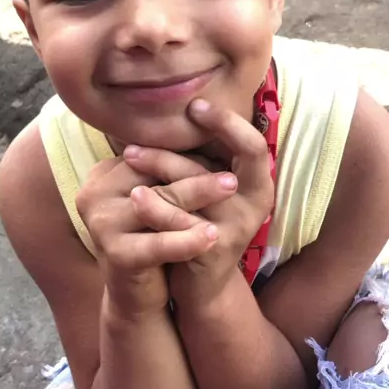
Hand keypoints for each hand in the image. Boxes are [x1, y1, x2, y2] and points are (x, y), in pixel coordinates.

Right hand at [75, 154, 230, 317]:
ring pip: (160, 204)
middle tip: (233, 167)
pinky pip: (157, 244)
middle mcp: (92, 193)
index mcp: (102, 174)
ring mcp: (100, 222)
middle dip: (197, 172)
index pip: (150, 154)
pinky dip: (186, 240)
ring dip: (199, 196)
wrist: (135, 297)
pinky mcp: (113, 254)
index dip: (187, 152)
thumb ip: (169, 169)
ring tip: (232, 190)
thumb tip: (209, 125)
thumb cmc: (153, 238)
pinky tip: (213, 237)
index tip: (222, 143)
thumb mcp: (159, 199)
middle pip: (155, 176)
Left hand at [123, 99, 273, 305]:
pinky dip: (156, 208)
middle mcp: (256, 202)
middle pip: (234, 158)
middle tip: (160, 122)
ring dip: (162, 165)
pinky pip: (181, 223)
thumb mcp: (210, 187)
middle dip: (203, 132)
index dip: (227, 122)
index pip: (253, 143)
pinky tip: (134, 197)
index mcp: (258, 182)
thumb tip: (182, 105)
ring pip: (198, 186)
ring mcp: (238, 226)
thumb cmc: (202, 221)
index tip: (194, 105)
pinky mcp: (213, 249)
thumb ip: (206, 156)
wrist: (201, 284)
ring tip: (130, 154)